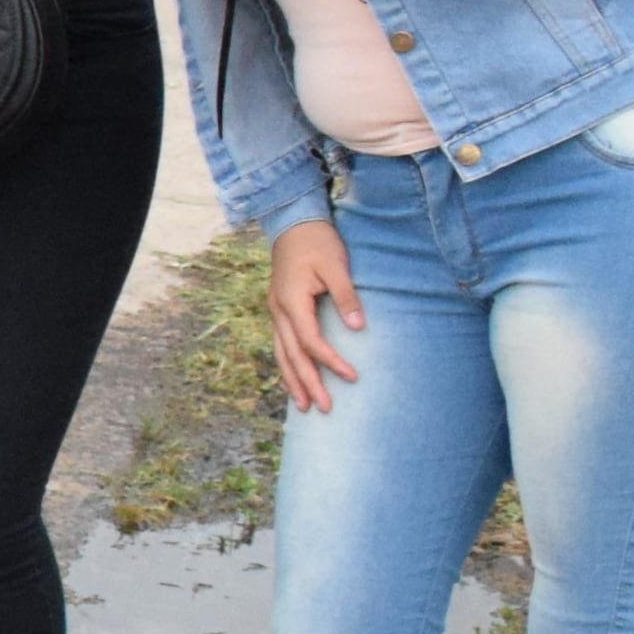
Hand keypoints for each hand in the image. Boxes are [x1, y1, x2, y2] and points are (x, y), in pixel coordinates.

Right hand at [266, 219, 364, 413]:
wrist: (293, 224)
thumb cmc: (318, 243)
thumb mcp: (337, 266)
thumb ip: (346, 296)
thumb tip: (358, 328)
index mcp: (291, 301)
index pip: (311, 342)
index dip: (331, 362)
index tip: (352, 377)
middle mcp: (278, 311)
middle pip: (292, 356)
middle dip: (308, 384)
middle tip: (325, 409)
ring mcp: (275, 311)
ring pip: (281, 354)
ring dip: (293, 381)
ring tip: (304, 406)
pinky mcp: (279, 310)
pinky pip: (280, 345)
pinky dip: (287, 365)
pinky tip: (294, 380)